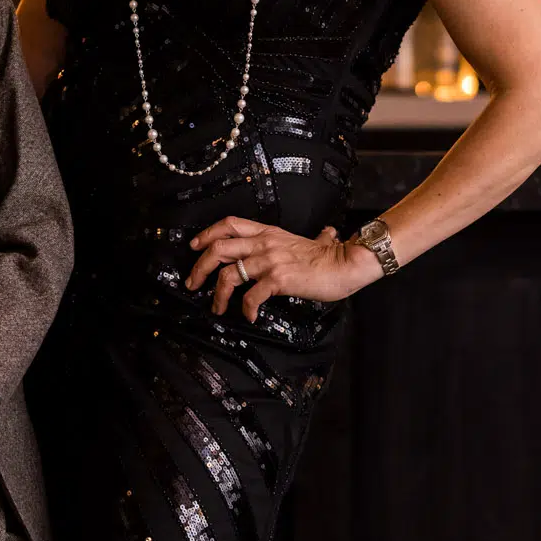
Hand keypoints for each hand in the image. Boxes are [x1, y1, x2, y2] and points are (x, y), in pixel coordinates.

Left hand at [186, 214, 380, 321]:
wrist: (347, 263)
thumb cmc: (328, 256)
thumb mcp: (303, 240)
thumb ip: (295, 240)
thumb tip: (318, 234)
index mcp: (267, 232)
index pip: (229, 224)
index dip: (207, 233)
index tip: (195, 246)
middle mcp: (265, 243)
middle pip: (218, 248)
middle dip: (199, 266)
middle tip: (192, 282)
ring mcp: (270, 260)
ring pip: (229, 274)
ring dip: (217, 294)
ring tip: (217, 307)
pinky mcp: (279, 279)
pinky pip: (251, 296)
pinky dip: (246, 309)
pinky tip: (249, 316)